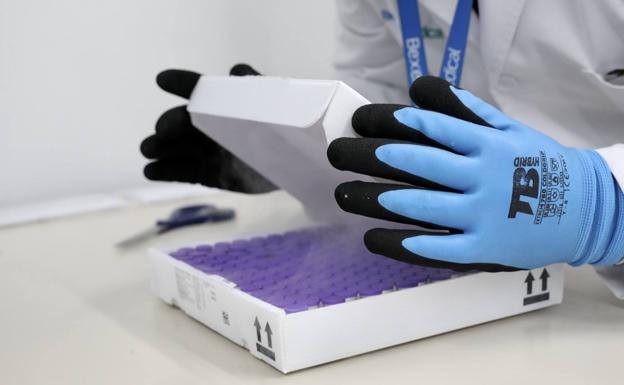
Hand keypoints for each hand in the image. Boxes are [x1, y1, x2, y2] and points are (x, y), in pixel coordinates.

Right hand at [140, 64, 276, 192]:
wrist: (299, 166)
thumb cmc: (285, 129)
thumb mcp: (274, 104)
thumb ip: (254, 88)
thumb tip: (236, 70)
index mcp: (222, 106)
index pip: (198, 90)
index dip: (181, 83)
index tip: (162, 79)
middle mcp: (210, 127)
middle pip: (182, 123)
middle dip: (168, 124)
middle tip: (162, 131)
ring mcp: (209, 152)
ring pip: (178, 148)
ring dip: (160, 148)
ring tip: (148, 151)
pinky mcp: (211, 175)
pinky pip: (184, 172)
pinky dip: (166, 171)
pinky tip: (149, 171)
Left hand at [327, 76, 623, 271]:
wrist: (583, 208)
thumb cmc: (535, 163)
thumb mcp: (505, 127)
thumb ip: (461, 108)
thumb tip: (418, 87)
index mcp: (484, 142)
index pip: (428, 126)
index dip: (387, 122)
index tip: (356, 121)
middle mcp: (480, 176)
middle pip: (415, 163)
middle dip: (369, 157)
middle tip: (336, 154)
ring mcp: (480, 216)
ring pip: (418, 205)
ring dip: (374, 199)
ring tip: (342, 193)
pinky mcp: (481, 250)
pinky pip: (434, 249)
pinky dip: (400, 245)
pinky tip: (371, 238)